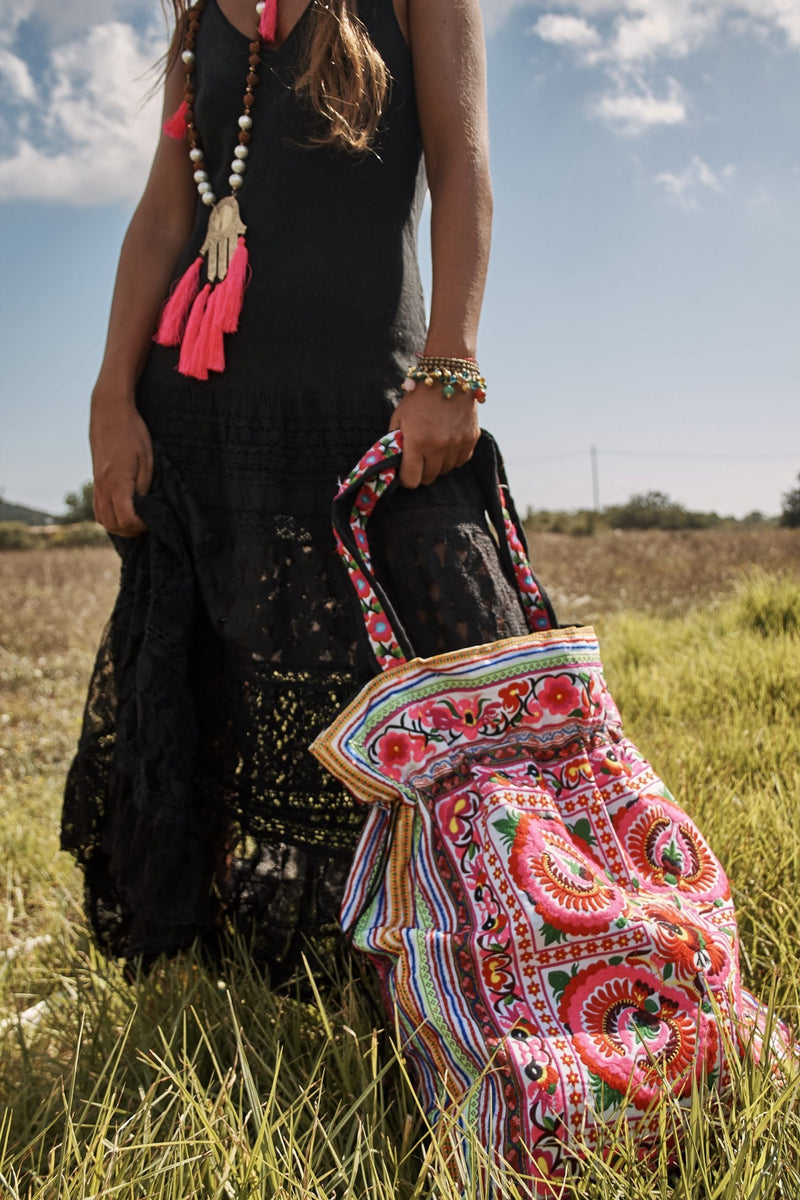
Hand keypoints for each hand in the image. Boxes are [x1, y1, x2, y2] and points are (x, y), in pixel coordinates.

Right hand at [90, 388, 152, 535]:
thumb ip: (144, 486)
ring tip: (136, 521)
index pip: (126, 518)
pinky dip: (109, 517)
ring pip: (102, 519)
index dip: (141, 525)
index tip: (153, 520)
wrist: (109, 412)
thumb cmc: (133, 432)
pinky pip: (97, 508)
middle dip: (131, 530)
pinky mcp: (94, 480)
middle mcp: (102, 486)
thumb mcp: (147, 460)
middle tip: (147, 523)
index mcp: (117, 482)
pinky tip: (122, 512)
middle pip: (113, 524)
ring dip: (119, 526)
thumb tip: (145, 507)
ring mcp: (96, 484)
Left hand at [389, 385, 479, 487]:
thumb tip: (394, 465)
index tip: (405, 472)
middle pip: (429, 478)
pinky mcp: (471, 439)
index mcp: (417, 441)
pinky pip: (460, 461)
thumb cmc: (418, 397)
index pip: (411, 480)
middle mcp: (439, 446)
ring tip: (432, 446)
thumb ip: (395, 443)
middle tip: (418, 459)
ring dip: (437, 464)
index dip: (406, 479)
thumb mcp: (399, 418)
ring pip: (445, 471)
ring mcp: (457, 443)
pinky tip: (447, 442)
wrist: (448, 375)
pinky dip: (453, 457)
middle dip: (421, 472)